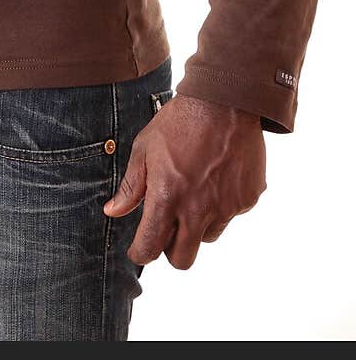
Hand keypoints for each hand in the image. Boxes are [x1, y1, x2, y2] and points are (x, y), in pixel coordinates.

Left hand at [103, 95, 266, 268]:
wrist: (225, 100)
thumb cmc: (179, 121)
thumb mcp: (145, 148)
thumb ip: (131, 186)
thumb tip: (112, 211)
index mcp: (167, 197)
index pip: (150, 248)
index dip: (140, 252)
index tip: (138, 248)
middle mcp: (198, 209)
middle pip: (183, 259)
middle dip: (170, 250)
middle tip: (166, 228)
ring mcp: (226, 207)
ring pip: (207, 236)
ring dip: (197, 225)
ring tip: (194, 189)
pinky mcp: (247, 199)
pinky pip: (230, 214)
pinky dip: (221, 204)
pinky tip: (216, 175)